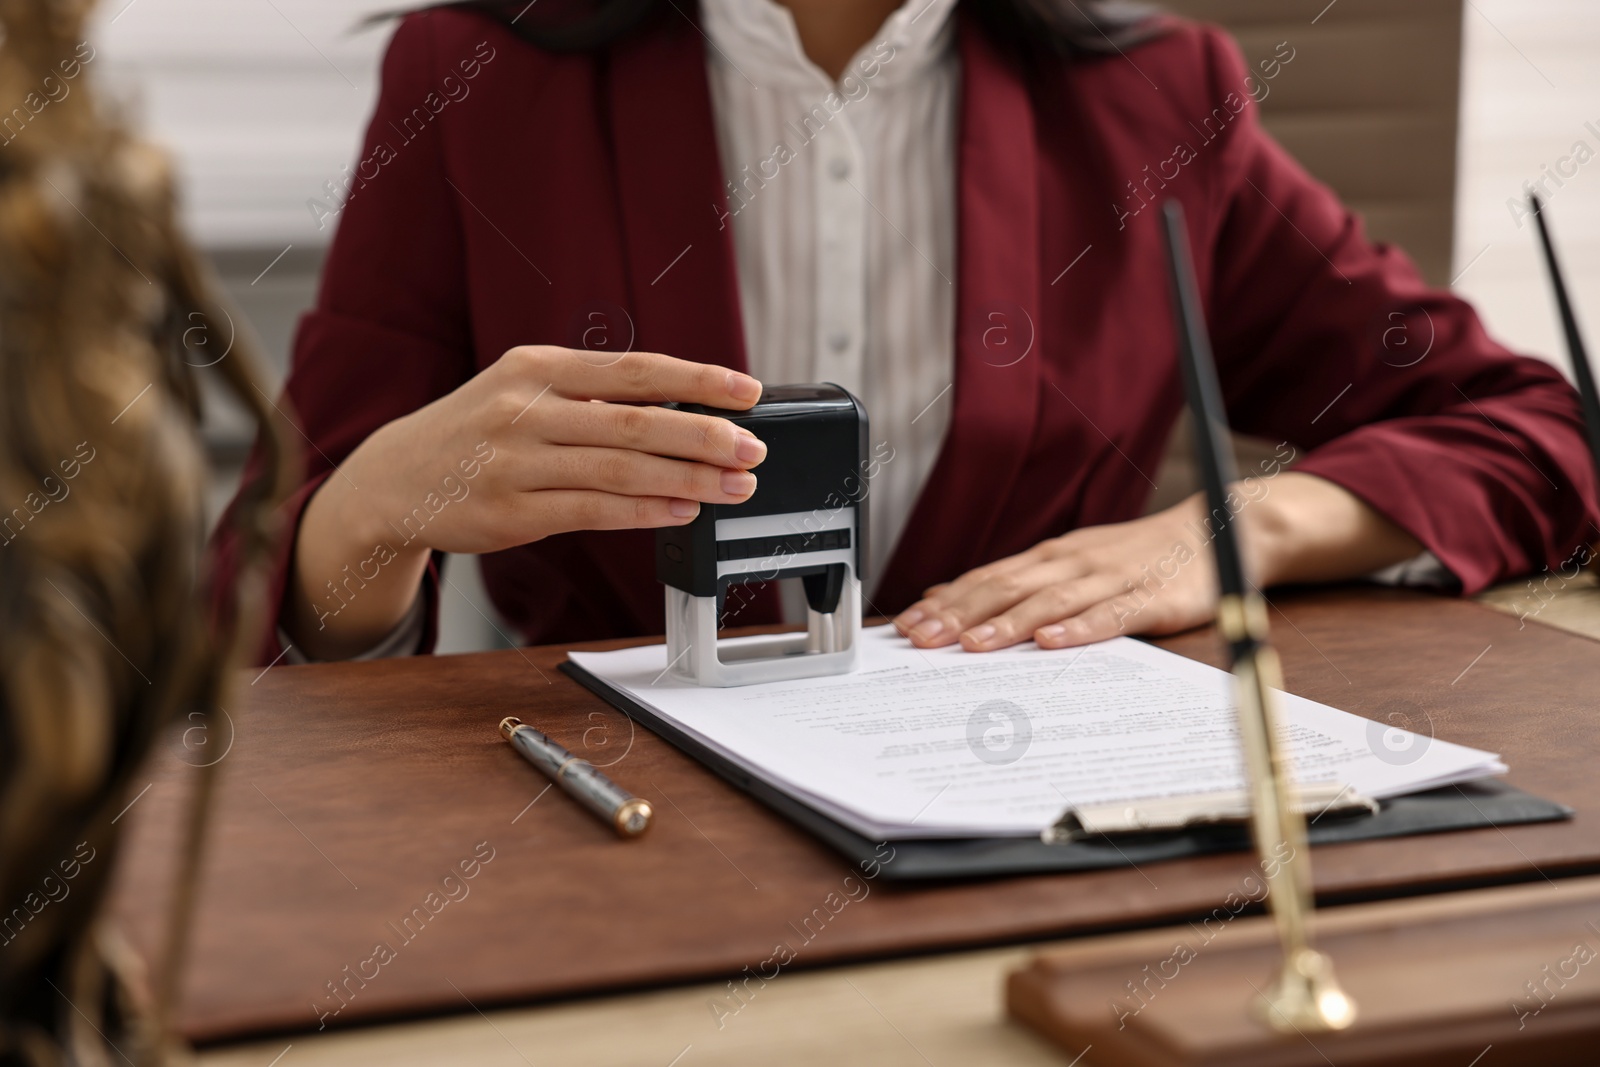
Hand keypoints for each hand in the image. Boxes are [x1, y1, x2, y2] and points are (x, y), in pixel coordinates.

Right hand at [288, 346, 766, 657]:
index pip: (635, 369)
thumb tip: (682, 409)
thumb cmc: (476, 432)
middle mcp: (526, 409)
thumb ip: (593, 399)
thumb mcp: (524, 391)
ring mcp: (516, 462)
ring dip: (687, 479)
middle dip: (704, 435)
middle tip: (753, 448)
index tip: (748, 392)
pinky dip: (644, 510)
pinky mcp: (511, 511)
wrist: (393, 478)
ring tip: (733, 485)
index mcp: (538, 368)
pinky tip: (682, 509)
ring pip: (619, 470)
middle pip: (634, 421)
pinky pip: (593, 511)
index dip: (697, 379)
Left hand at [892, 472, 1423, 651]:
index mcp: (1052, 558)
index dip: (946, 603)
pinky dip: (1082, 628)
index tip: (906, 628)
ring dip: (1009, 624)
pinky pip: (1113, 614)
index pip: (988, 580)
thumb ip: (1014, 583)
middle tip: (920, 641)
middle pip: (1008, 590)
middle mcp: (1074, 563)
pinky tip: (1055, 642)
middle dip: (960, 616)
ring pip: (1051, 602)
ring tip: (972, 646)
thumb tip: (947, 598)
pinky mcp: (1153, 597)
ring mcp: (1113, 578)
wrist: (1221, 530)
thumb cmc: (1140, 557)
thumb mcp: (1070, 564)